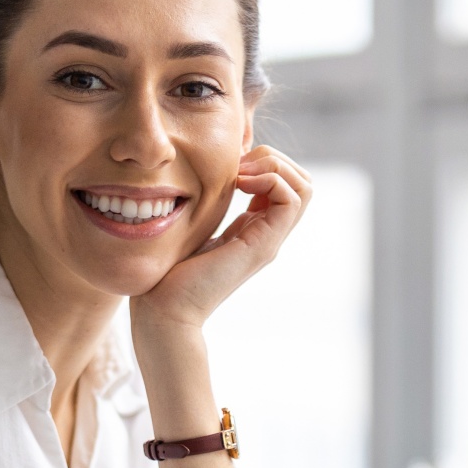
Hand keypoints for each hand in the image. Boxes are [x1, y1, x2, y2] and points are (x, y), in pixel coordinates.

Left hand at [131, 146, 312, 331]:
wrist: (164, 308)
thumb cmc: (168, 271)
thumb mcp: (193, 225)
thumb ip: (208, 205)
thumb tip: (212, 178)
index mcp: (253, 227)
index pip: (285, 182)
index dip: (264, 161)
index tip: (230, 165)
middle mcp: (268, 233)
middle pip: (302, 181)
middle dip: (274, 158)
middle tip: (238, 165)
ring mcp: (269, 240)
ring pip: (304, 186)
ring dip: (274, 166)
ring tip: (240, 174)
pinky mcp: (264, 246)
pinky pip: (291, 199)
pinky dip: (270, 179)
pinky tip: (239, 185)